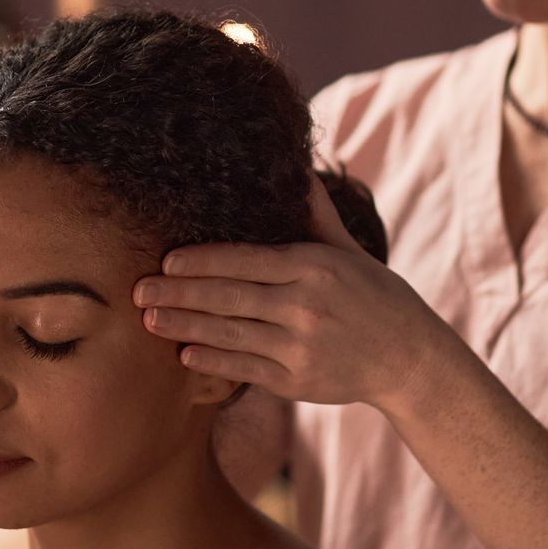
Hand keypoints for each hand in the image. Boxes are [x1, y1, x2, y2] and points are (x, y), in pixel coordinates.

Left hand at [132, 175, 451, 411]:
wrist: (410, 359)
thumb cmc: (376, 297)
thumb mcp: (349, 250)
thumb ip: (315, 213)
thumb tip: (297, 168)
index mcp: (314, 267)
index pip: (246, 260)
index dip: (202, 260)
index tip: (166, 258)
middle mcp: (304, 307)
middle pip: (228, 297)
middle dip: (178, 292)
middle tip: (137, 289)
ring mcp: (300, 347)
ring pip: (229, 334)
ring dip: (184, 326)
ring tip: (149, 319)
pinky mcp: (297, 381)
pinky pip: (244, 368)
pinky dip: (212, 360)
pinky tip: (184, 352)